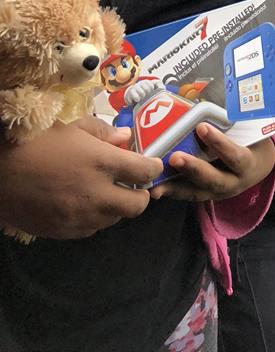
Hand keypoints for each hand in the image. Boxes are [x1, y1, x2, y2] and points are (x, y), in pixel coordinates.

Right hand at [0, 116, 162, 238]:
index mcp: (102, 163)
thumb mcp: (71, 127)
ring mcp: (80, 218)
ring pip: (114, 219)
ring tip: (102, 190)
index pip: (145, 171)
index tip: (151, 163)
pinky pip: (91, 229)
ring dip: (116, 206)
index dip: (153, 167)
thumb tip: (126, 138)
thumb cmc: (35, 142)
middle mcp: (96, 195)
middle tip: (132, 182)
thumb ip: (103, 133)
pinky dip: (94, 218)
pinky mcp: (64, 232)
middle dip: (141, 193)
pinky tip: (82, 203)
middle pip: (138, 205)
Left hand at [149, 128, 274, 201]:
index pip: (234, 155)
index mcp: (247, 164)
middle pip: (214, 179)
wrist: (255, 169)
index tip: (201, 127)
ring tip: (158, 180)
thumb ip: (232, 123)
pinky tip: (156, 189)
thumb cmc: (249, 144)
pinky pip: (188, 196)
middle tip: (175, 157)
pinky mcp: (206, 196)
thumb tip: (207, 103)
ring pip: (198, 192)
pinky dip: (172, 192)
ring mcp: (219, 192)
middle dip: (193, 168)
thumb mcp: (248, 134)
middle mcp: (234, 182)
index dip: (219, 142)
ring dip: (176, 185)